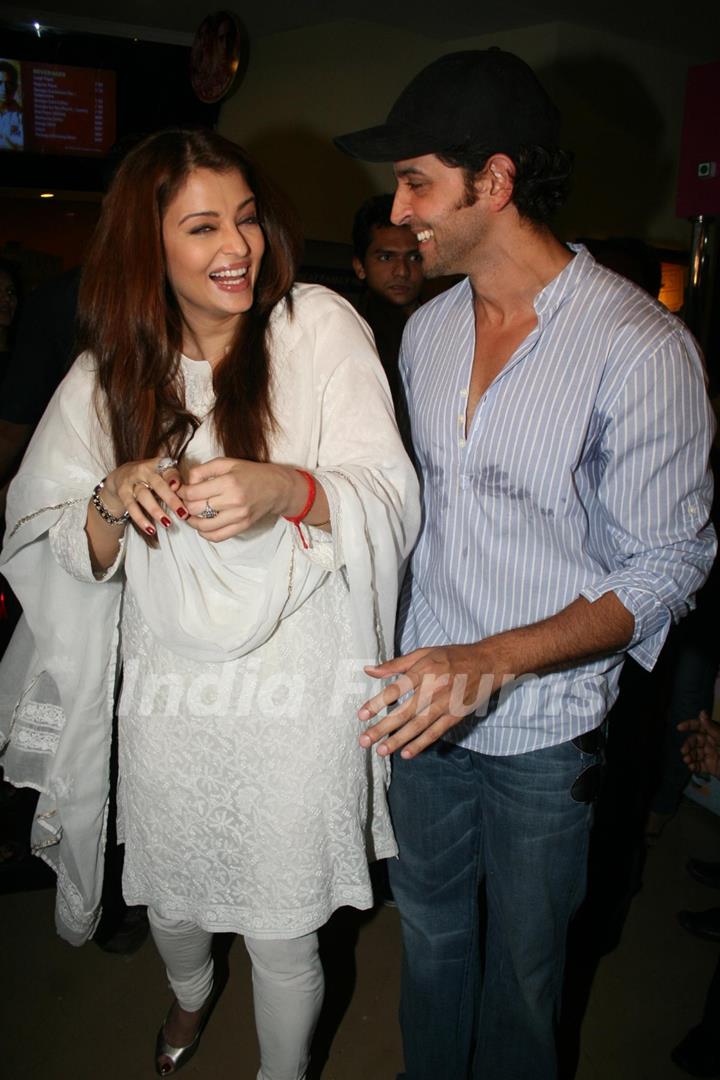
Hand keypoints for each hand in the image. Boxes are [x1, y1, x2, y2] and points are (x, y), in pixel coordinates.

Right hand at [103, 458, 186, 535]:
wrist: (120, 476)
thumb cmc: (149, 477)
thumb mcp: (161, 474)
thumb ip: (174, 481)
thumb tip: (188, 493)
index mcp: (157, 465)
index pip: (167, 470)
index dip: (173, 478)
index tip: (179, 487)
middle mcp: (143, 470)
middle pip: (158, 484)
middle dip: (171, 499)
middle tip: (183, 513)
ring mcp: (131, 481)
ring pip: (144, 496)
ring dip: (156, 511)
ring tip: (167, 523)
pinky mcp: (122, 493)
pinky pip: (132, 507)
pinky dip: (141, 519)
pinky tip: (151, 529)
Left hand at [179, 457, 296, 542]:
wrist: (276, 487)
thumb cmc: (251, 473)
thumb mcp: (227, 463)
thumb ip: (203, 470)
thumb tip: (187, 483)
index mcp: (228, 482)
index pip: (193, 493)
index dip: (182, 492)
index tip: (182, 490)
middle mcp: (233, 501)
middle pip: (195, 509)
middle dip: (186, 505)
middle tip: (186, 501)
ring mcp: (238, 516)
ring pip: (203, 526)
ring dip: (192, 521)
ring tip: (191, 514)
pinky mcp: (242, 526)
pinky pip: (217, 536)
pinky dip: (205, 533)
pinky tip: (202, 526)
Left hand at [358, 643, 504, 758]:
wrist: (488, 663)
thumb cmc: (452, 656)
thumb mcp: (424, 653)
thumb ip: (396, 664)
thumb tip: (369, 669)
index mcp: (424, 670)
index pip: (396, 689)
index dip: (377, 703)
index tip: (361, 715)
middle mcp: (434, 688)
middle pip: (404, 711)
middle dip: (383, 728)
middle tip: (364, 741)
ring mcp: (446, 704)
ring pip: (419, 726)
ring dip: (399, 740)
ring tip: (381, 751)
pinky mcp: (456, 715)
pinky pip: (436, 732)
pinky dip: (421, 744)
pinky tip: (406, 753)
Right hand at [679, 711, 719, 777]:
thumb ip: (712, 727)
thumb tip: (702, 712)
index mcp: (714, 734)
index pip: (700, 726)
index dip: (689, 725)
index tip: (679, 728)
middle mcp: (711, 743)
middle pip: (694, 741)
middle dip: (687, 745)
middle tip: (684, 752)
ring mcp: (710, 754)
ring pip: (694, 753)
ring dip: (688, 756)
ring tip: (687, 761)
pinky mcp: (709, 766)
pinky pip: (698, 765)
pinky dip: (693, 766)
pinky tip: (692, 768)